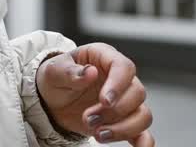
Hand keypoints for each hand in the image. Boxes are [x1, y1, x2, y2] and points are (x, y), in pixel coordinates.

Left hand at [35, 43, 154, 145]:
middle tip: (88, 118)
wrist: (52, 99)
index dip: (118, 85)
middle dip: (113, 111)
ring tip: (97, 134)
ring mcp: (124, 101)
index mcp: (104, 57)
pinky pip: (143, 133)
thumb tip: (90, 72)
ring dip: (123, 128)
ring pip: (142, 114)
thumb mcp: (54, 71)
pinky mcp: (124, 121)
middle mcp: (120, 78)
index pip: (124, 67)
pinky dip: (143, 143)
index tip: (104, 101)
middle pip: (136, 93)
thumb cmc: (56, 78)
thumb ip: (70, 72)